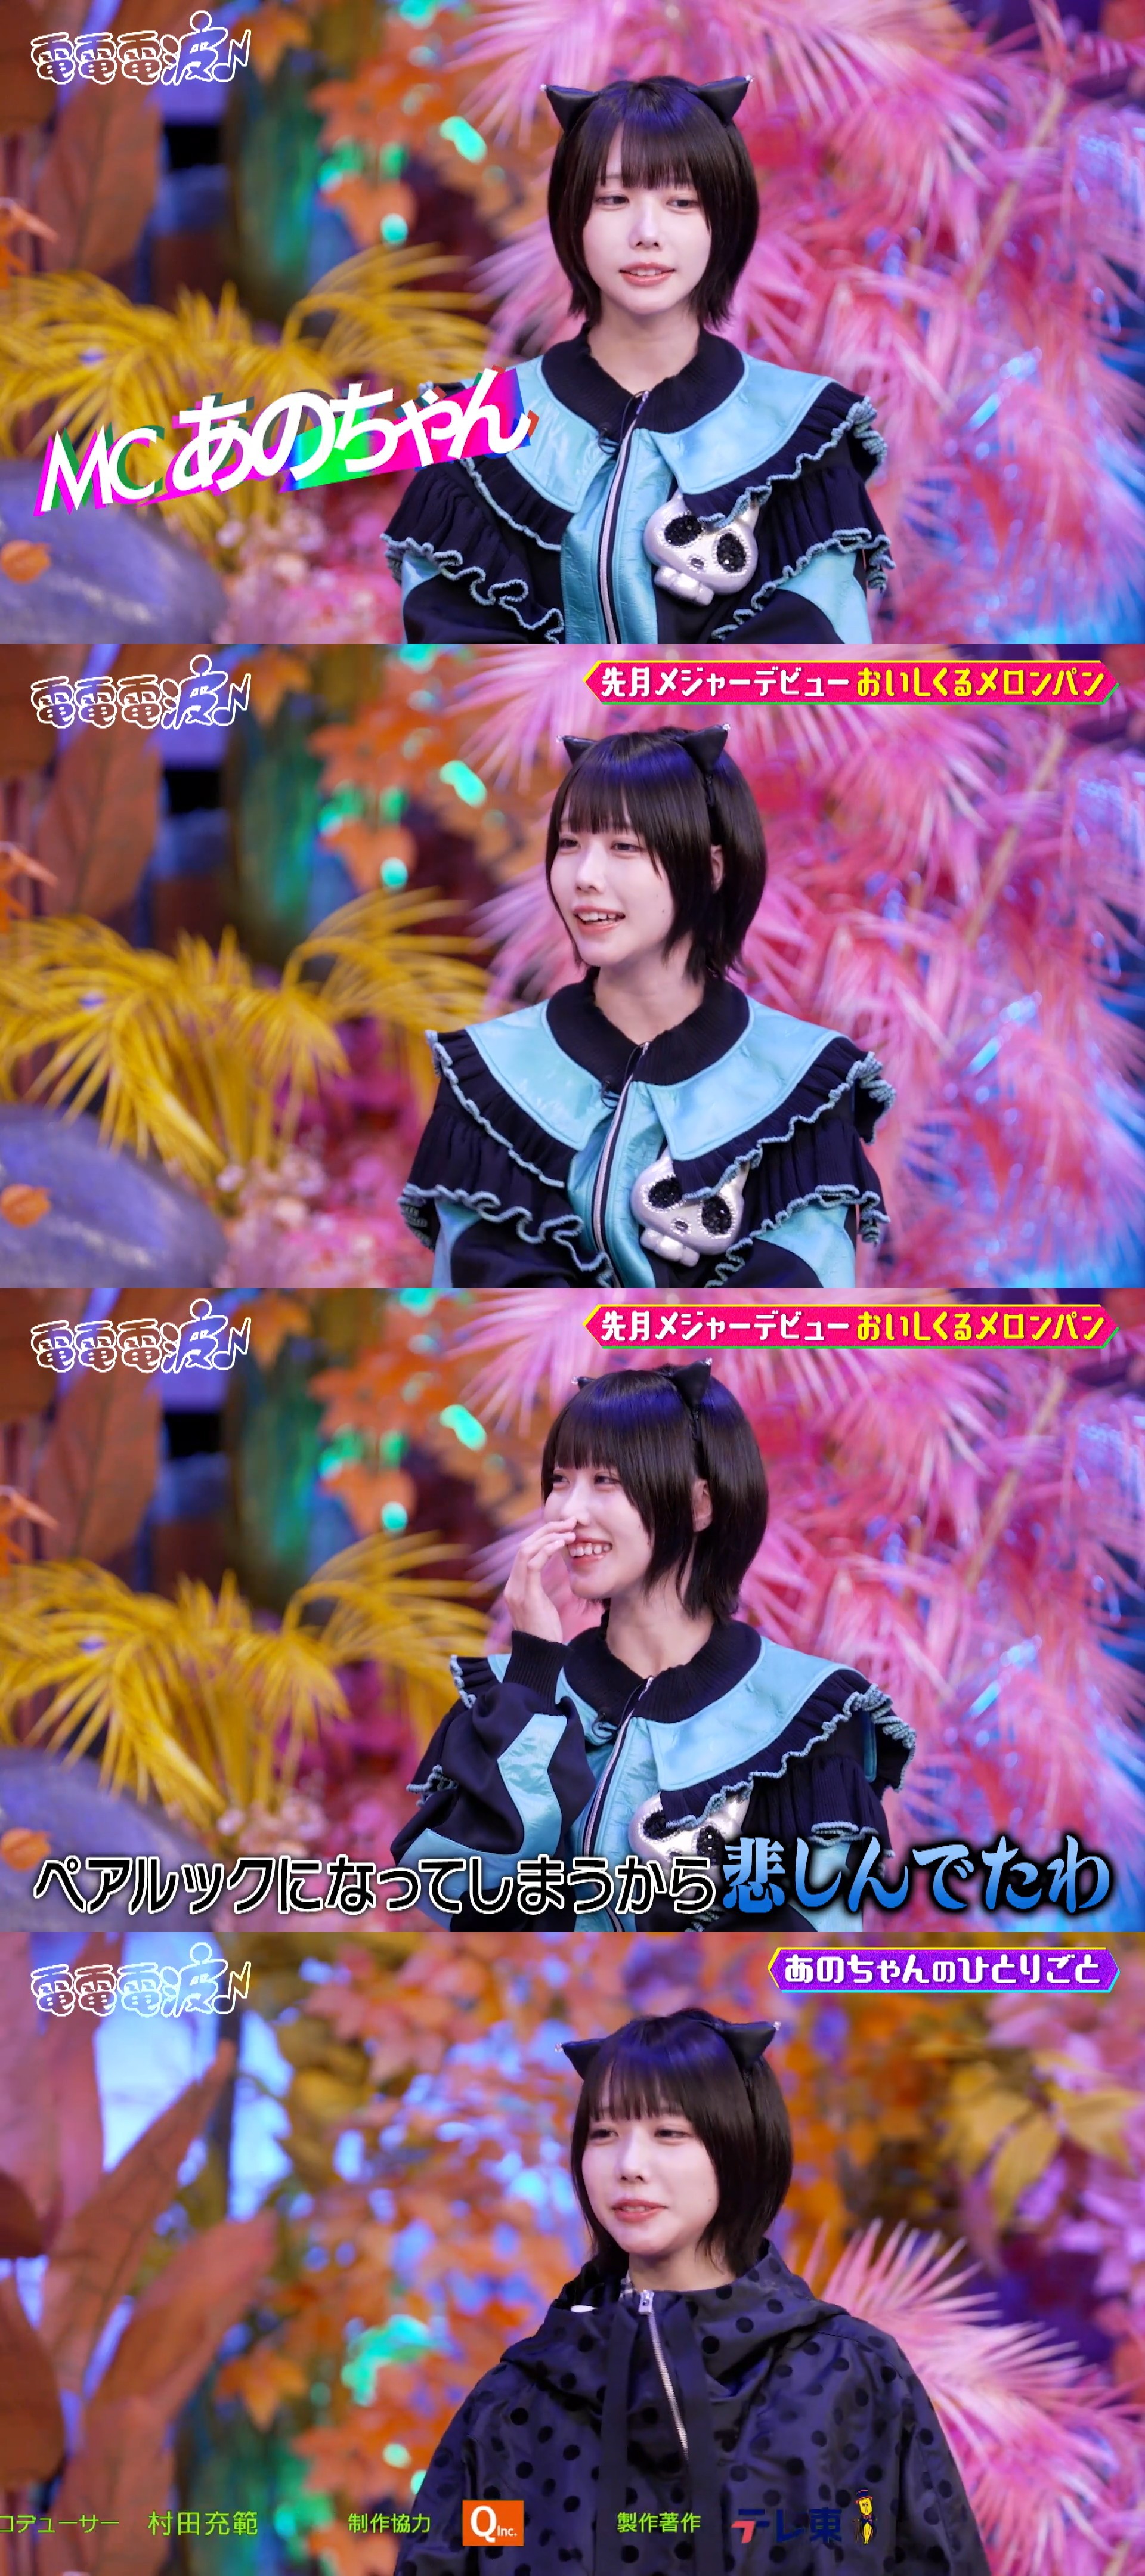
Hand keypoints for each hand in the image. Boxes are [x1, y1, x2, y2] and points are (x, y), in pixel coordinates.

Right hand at [503, 1515, 577, 1643]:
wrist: (540, 1657)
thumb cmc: (546, 1633)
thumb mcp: (543, 1604)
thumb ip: (541, 1587)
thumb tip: (551, 1574)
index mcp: (516, 1586)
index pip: (525, 1551)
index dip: (543, 1536)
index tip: (563, 1527)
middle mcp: (512, 1585)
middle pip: (525, 1545)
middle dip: (547, 1529)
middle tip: (569, 1521)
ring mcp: (516, 1590)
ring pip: (527, 1550)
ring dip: (549, 1536)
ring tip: (570, 1530)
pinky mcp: (526, 1596)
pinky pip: (533, 1564)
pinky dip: (547, 1550)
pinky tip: (562, 1543)